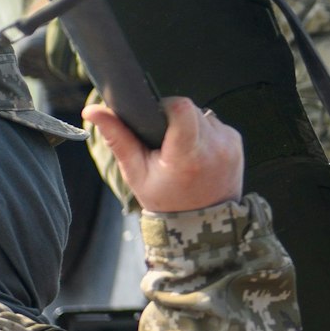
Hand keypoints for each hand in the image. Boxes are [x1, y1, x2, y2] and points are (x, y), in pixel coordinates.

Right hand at [83, 97, 243, 213]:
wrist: (202, 223)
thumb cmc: (165, 199)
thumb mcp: (136, 173)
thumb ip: (117, 138)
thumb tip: (92, 110)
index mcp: (188, 155)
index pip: (180, 107)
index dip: (164, 107)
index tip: (155, 121)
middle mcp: (214, 147)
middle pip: (189, 109)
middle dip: (173, 120)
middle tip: (165, 144)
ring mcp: (230, 144)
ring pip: (202, 114)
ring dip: (189, 126)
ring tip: (181, 152)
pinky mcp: (237, 142)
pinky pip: (215, 124)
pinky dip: (203, 134)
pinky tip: (196, 154)